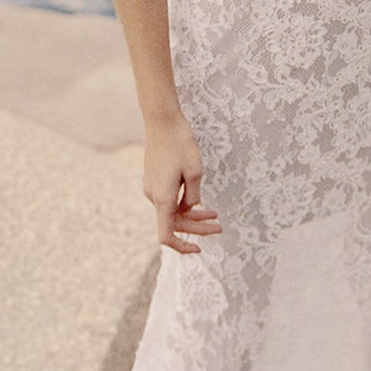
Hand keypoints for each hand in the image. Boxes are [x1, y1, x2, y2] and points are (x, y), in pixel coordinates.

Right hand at [142, 111, 221, 253]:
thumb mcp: (195, 172)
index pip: (166, 235)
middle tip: (219, 226)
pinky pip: (168, 200)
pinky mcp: (153, 180)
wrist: (162, 121)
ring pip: (172, 211)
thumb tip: (191, 208)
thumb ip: (194, 196)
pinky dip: (183, 204)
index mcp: (162, 198)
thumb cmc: (180, 143)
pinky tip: (198, 200)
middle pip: (174, 223)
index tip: (198, 250)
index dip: (181, 247)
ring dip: (192, 215)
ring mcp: (151, 188)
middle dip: (197, 228)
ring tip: (214, 214)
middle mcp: (153, 196)